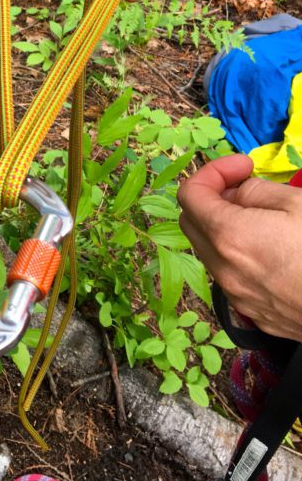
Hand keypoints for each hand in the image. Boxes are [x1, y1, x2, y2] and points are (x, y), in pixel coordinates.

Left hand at [178, 154, 301, 341]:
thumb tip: (238, 194)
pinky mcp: (252, 313)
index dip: (212, 172)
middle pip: (192, 222)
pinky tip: (271, 251)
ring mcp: (236, 295)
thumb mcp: (298, 204)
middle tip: (246, 189)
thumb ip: (257, 191)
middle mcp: (223, 269)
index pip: (190, 194)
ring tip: (262, 220)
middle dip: (212, 198)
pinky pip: (231, 276)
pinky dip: (238, 256)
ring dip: (224, 229)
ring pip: (210, 252)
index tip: (243, 167)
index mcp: (228, 235)